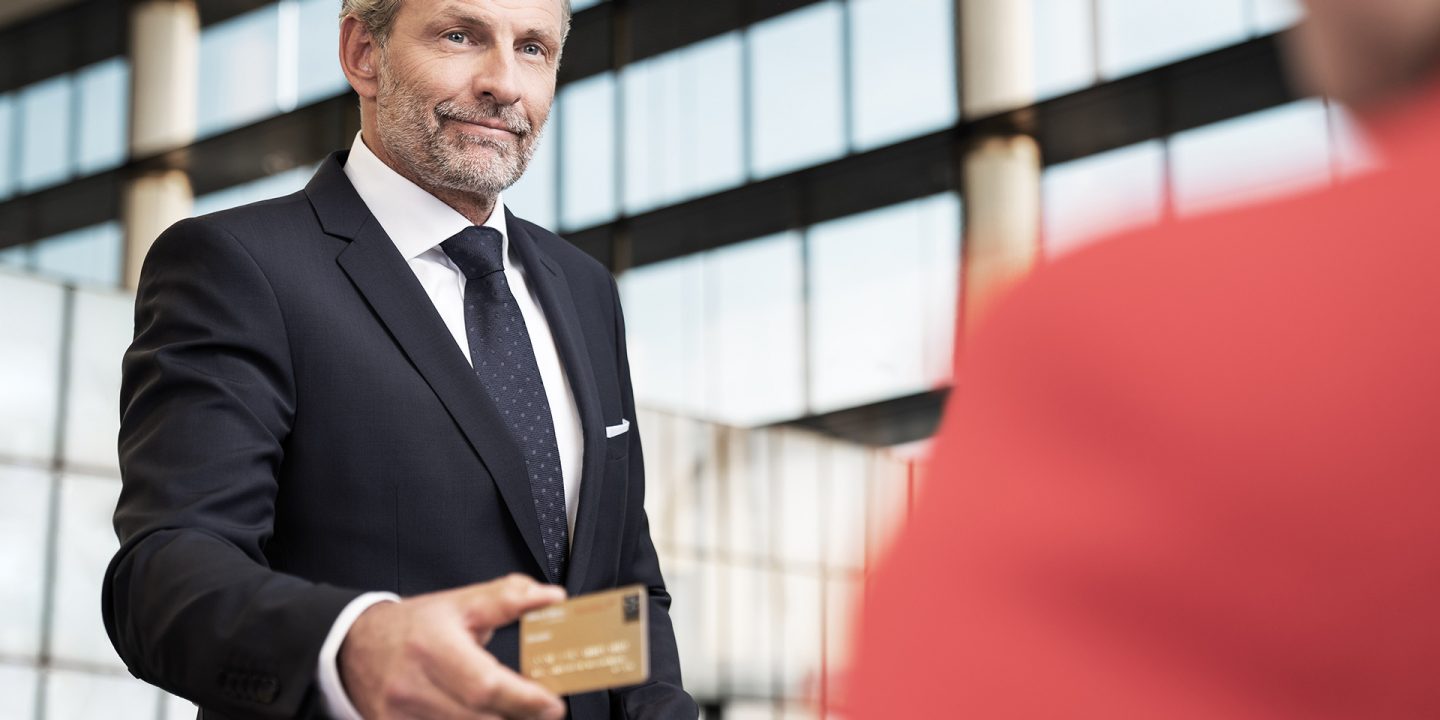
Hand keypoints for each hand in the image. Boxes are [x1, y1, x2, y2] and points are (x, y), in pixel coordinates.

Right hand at [339, 573, 566, 719]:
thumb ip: (507, 599)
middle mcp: (414, 685)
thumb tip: (552, 597)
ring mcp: (400, 715)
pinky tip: (487, 716)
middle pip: (479, 717)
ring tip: (518, 713)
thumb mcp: (459, 603)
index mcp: (434, 646)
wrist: (354, 646)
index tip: (553, 703)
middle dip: (520, 717)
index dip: (524, 699)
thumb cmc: (414, 625)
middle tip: (547, 709)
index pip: (485, 684)